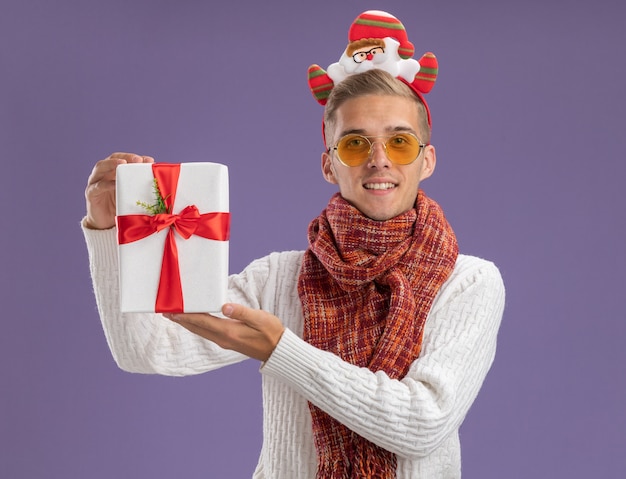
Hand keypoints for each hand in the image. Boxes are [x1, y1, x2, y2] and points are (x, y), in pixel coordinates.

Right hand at [84, 152, 153, 229]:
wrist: (106, 224)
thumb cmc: (121, 206)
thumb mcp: (132, 194)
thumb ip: (140, 186)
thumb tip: (158, 180)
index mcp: (114, 172)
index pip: (123, 159)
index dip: (135, 157)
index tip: (148, 160)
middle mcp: (103, 174)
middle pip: (111, 159)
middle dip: (124, 157)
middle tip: (137, 159)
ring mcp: (95, 182)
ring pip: (100, 168)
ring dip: (111, 164)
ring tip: (121, 164)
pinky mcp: (91, 194)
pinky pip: (97, 187)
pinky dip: (105, 184)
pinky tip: (114, 184)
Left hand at [164, 304, 285, 361]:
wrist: (278, 350)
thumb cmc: (272, 332)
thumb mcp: (259, 318)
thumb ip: (241, 312)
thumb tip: (224, 306)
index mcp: (229, 331)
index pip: (203, 321)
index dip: (186, 316)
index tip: (172, 311)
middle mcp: (223, 338)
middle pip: (197, 328)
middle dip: (182, 320)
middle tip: (166, 312)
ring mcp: (225, 342)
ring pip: (201, 332)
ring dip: (188, 324)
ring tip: (176, 317)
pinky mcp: (229, 342)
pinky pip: (208, 333)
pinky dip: (198, 327)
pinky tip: (196, 323)